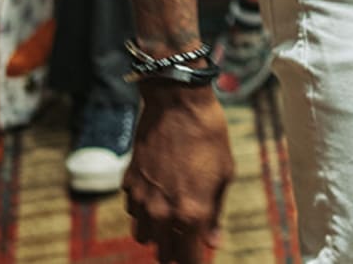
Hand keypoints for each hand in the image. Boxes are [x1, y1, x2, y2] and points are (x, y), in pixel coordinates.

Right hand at [124, 85, 233, 262]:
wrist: (178, 105)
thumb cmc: (209, 137)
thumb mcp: (223, 175)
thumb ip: (215, 213)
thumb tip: (212, 242)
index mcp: (191, 214)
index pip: (189, 259)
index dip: (196, 261)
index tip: (200, 256)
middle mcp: (162, 213)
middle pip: (163, 254)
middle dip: (177, 251)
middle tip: (188, 239)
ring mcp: (141, 200)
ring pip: (144, 236)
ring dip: (158, 233)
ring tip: (172, 217)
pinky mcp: (128, 185)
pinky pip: (134, 211)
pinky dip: (145, 211)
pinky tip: (159, 193)